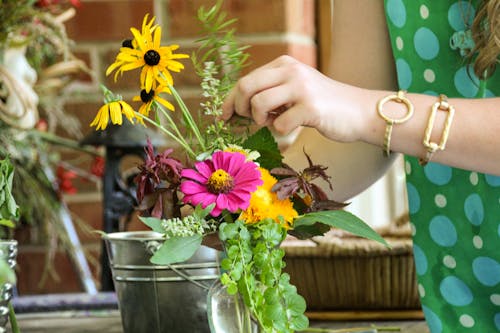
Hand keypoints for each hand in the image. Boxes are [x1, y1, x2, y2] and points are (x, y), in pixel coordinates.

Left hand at [222, 55, 366, 142]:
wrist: (359, 111)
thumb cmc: (322, 105)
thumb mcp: (295, 90)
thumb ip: (270, 93)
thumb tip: (237, 110)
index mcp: (284, 64)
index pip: (245, 80)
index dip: (230, 100)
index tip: (224, 117)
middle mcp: (291, 71)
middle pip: (246, 87)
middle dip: (240, 109)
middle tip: (249, 121)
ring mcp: (301, 88)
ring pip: (259, 104)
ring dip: (260, 121)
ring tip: (274, 122)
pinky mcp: (311, 107)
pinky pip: (280, 125)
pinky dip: (281, 131)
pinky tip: (293, 126)